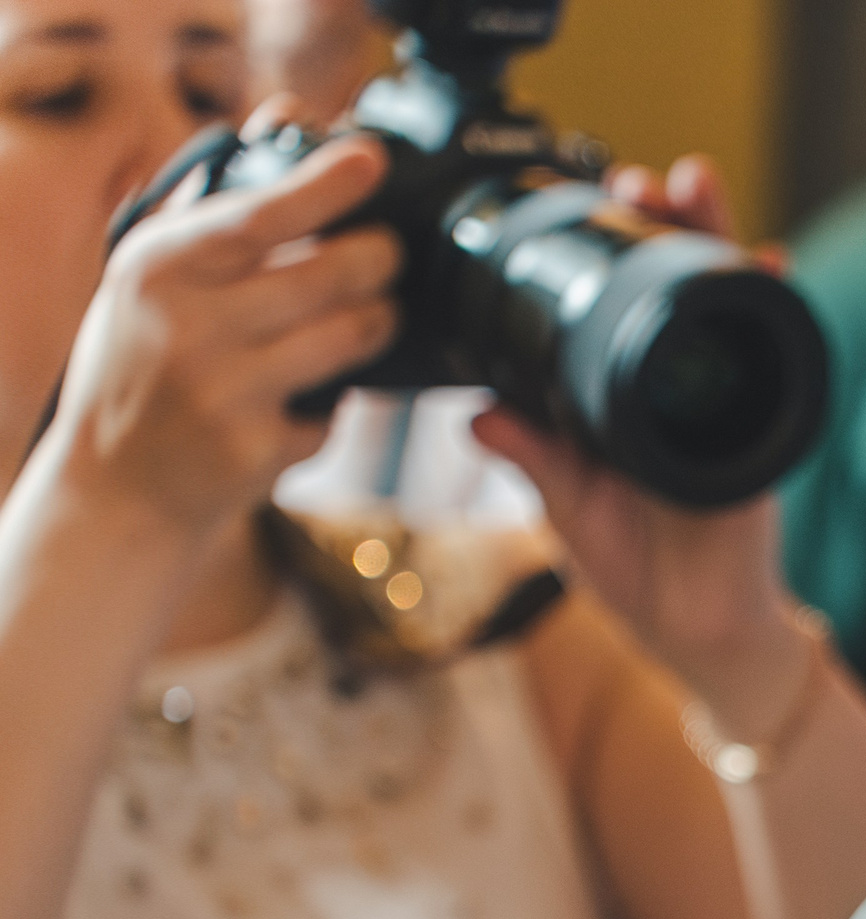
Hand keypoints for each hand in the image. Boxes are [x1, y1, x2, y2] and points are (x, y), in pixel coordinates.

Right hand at [46, 135, 395, 552]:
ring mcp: (223, 391)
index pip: (257, 215)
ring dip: (378, 323)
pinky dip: (335, 405)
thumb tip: (290, 117)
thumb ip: (218, 204)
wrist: (114, 489)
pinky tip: (308, 404)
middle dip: (379, 260)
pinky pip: (337, 411)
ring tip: (372, 318)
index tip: (373, 159)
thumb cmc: (143, 366)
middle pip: (329, 275)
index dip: (324, 185)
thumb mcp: (152, 279)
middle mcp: (185, 324)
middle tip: (388, 255)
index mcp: (157, 267)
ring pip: (350, 337)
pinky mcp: (256, 450)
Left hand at [470, 149, 804, 721]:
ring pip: (726, 308)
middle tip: (645, 178)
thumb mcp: (568, 513)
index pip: (619, 312)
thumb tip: (475, 411)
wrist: (698, 635)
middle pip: (680, 290)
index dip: (610, 260)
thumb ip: (532, 460)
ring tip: (698, 189)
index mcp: (623, 403)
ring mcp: (725, 406)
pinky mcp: (760, 429)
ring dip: (717, 244)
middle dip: (670, 227)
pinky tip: (768, 263)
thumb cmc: (639, 579)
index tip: (590, 210)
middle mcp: (678, 392)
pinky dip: (773, 308)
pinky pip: (772, 359)